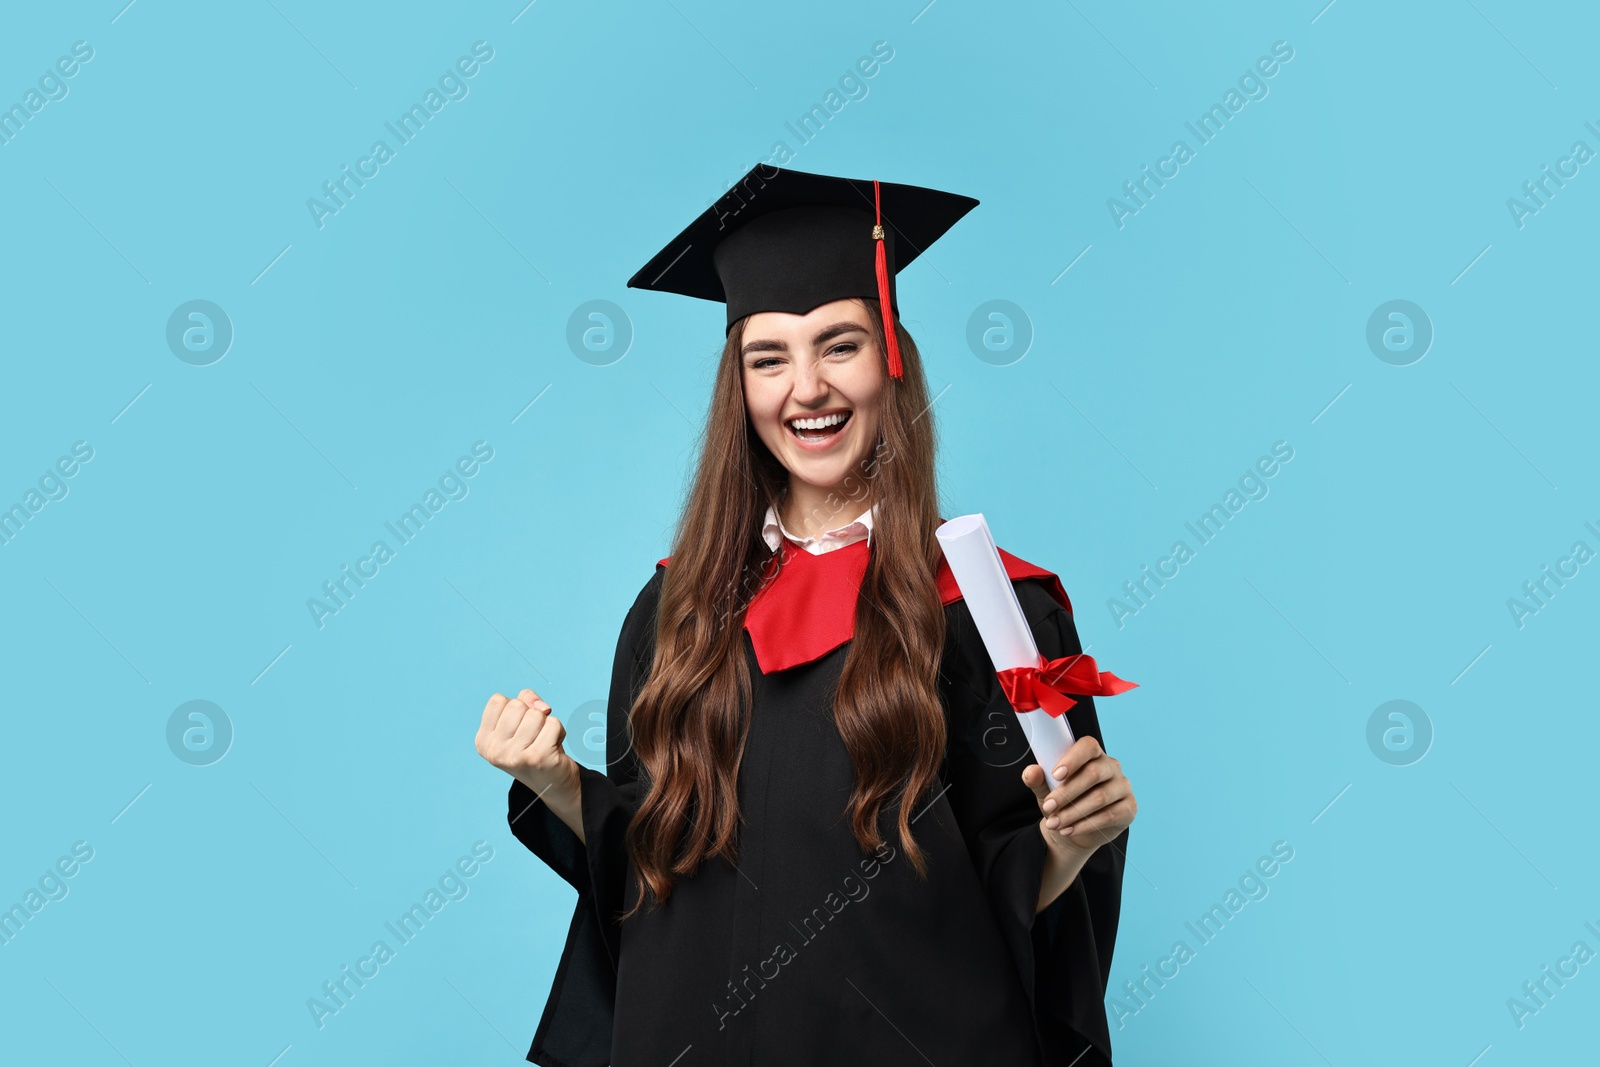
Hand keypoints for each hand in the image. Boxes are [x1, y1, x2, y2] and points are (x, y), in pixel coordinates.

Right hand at [476, 688, 577, 798]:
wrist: (553, 785)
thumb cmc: (535, 747)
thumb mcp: (519, 722)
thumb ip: (524, 701)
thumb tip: (543, 707)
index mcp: (483, 741)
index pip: (497, 700)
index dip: (515, 707)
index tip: (519, 727)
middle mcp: (495, 751)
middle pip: (517, 705)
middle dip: (531, 715)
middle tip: (534, 737)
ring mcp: (515, 756)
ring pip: (537, 714)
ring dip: (546, 724)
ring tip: (543, 742)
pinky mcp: (539, 758)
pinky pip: (554, 724)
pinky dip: (559, 732)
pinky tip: (553, 748)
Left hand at [1022, 734, 1135, 856]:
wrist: (1075, 830)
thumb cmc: (1063, 802)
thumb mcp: (1046, 791)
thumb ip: (1038, 780)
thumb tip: (1032, 772)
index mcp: (1092, 755)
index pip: (1088, 746)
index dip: (1073, 759)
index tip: (1055, 775)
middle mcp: (1111, 767)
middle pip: (1093, 773)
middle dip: (1067, 792)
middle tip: (1048, 807)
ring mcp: (1123, 787)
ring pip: (1100, 797)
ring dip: (1073, 812)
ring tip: (1054, 823)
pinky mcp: (1129, 808)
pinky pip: (1109, 815)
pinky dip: (1085, 824)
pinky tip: (1068, 830)